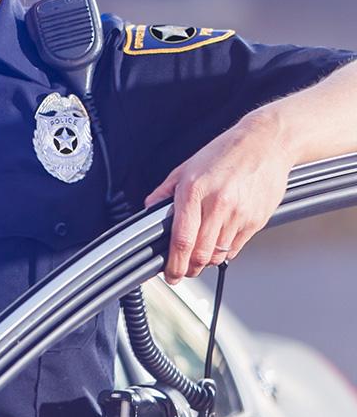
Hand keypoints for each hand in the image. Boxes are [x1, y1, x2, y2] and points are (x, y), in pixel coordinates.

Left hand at [143, 111, 296, 283]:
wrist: (267, 143)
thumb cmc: (227, 152)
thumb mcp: (187, 167)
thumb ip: (166, 191)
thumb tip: (150, 208)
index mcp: (195, 191)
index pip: (181, 238)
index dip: (174, 263)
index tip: (169, 273)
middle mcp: (218, 204)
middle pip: (200, 253)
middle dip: (189, 268)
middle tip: (182, 271)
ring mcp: (240, 214)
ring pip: (218, 254)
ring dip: (206, 261)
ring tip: (199, 256)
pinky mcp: (257, 220)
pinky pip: (237, 248)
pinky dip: (224, 252)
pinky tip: (218, 244)